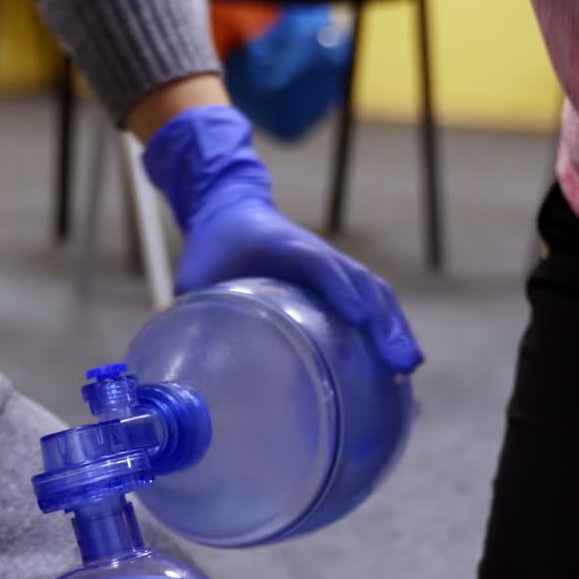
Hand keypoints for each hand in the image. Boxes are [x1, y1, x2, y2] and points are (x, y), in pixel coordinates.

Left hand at [144, 105, 421, 373]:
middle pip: (361, 282)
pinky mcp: (339, 282)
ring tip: (408, 368)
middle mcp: (315, 255)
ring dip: (395, 329)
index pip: (316, 262)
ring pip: (375, 294)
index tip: (357, 316)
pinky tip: (401, 366)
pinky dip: (390, 329)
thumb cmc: (212, 247)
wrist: (231, 210)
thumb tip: (171, 364)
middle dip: (384, 321)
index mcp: (280, 246)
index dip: (338, 287)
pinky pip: (373, 302)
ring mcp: (332, 268)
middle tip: (398, 361)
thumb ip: (185, 307)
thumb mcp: (193, 273)